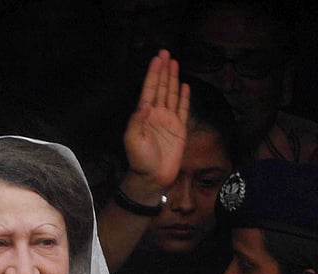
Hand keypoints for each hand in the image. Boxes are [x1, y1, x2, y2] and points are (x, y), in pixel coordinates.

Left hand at [121, 51, 189, 196]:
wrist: (152, 178)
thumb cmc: (139, 160)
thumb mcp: (132, 140)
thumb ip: (137, 121)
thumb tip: (147, 104)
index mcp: (144, 114)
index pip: (149, 89)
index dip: (153, 73)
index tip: (157, 58)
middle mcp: (156, 114)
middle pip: (161, 87)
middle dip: (163, 70)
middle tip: (165, 52)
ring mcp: (168, 121)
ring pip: (171, 94)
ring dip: (173, 79)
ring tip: (174, 62)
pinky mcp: (179, 129)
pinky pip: (183, 109)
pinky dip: (184, 97)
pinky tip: (185, 86)